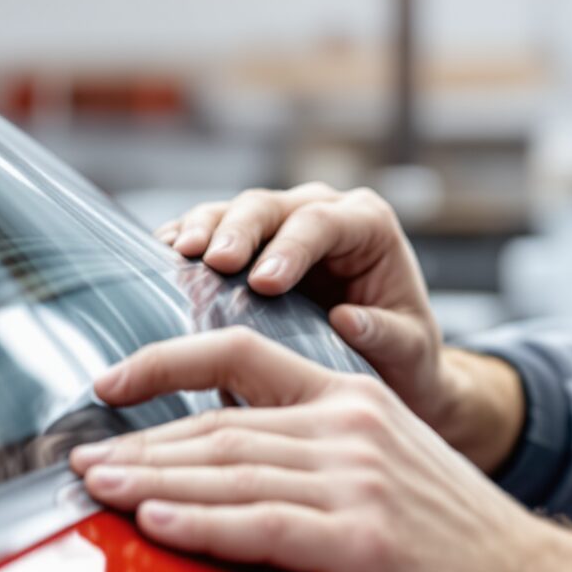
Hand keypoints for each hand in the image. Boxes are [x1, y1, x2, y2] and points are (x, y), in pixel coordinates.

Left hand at [74, 328, 571, 571]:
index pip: (241, 361)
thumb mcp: (393, 486)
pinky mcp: (364, 542)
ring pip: (228, 470)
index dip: (165, 364)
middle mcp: (353, 429)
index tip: (106, 385)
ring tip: (91, 488)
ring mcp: (359, 483)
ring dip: (148, 480)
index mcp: (357, 404)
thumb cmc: (467, 560)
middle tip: (76, 460)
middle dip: (137, 443)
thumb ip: (322, 470)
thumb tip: (239, 486)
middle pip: (218, 425)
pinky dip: (200, 523)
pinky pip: (262, 526)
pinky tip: (152, 522)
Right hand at [155, 183, 520, 471]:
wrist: (387, 364)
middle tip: (212, 261)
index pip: (323, 223)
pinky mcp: (247, 246)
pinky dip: (184, 243)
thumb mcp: (409, 350)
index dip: (291, 248)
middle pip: (270, 207)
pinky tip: (162, 257)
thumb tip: (347, 321)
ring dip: (202, 231)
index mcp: (368, 224)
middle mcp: (322, 211)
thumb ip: (385, 334)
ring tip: (178, 254)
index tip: (264, 283)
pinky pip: (209, 233)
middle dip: (238, 231)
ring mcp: (280, 224)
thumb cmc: (404, 354)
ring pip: (232, 211)